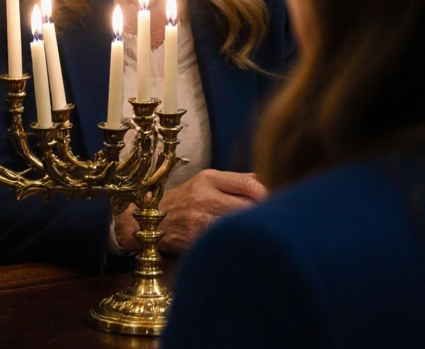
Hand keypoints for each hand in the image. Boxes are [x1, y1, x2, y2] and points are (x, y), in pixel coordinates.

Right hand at [114, 170, 265, 253]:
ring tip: (259, 235)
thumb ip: (235, 181)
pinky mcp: (196, 240)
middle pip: (248, 207)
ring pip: (239, 226)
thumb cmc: (182, 200)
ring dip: (252, 231)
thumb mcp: (203, 182)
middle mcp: (204, 197)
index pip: (249, 184)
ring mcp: (199, 219)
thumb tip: (265, 180)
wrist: (146, 220)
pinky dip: (236, 243)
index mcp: (208, 178)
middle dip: (262, 216)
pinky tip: (240, 245)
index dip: (269, 195)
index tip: (277, 204)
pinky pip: (225, 242)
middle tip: (273, 222)